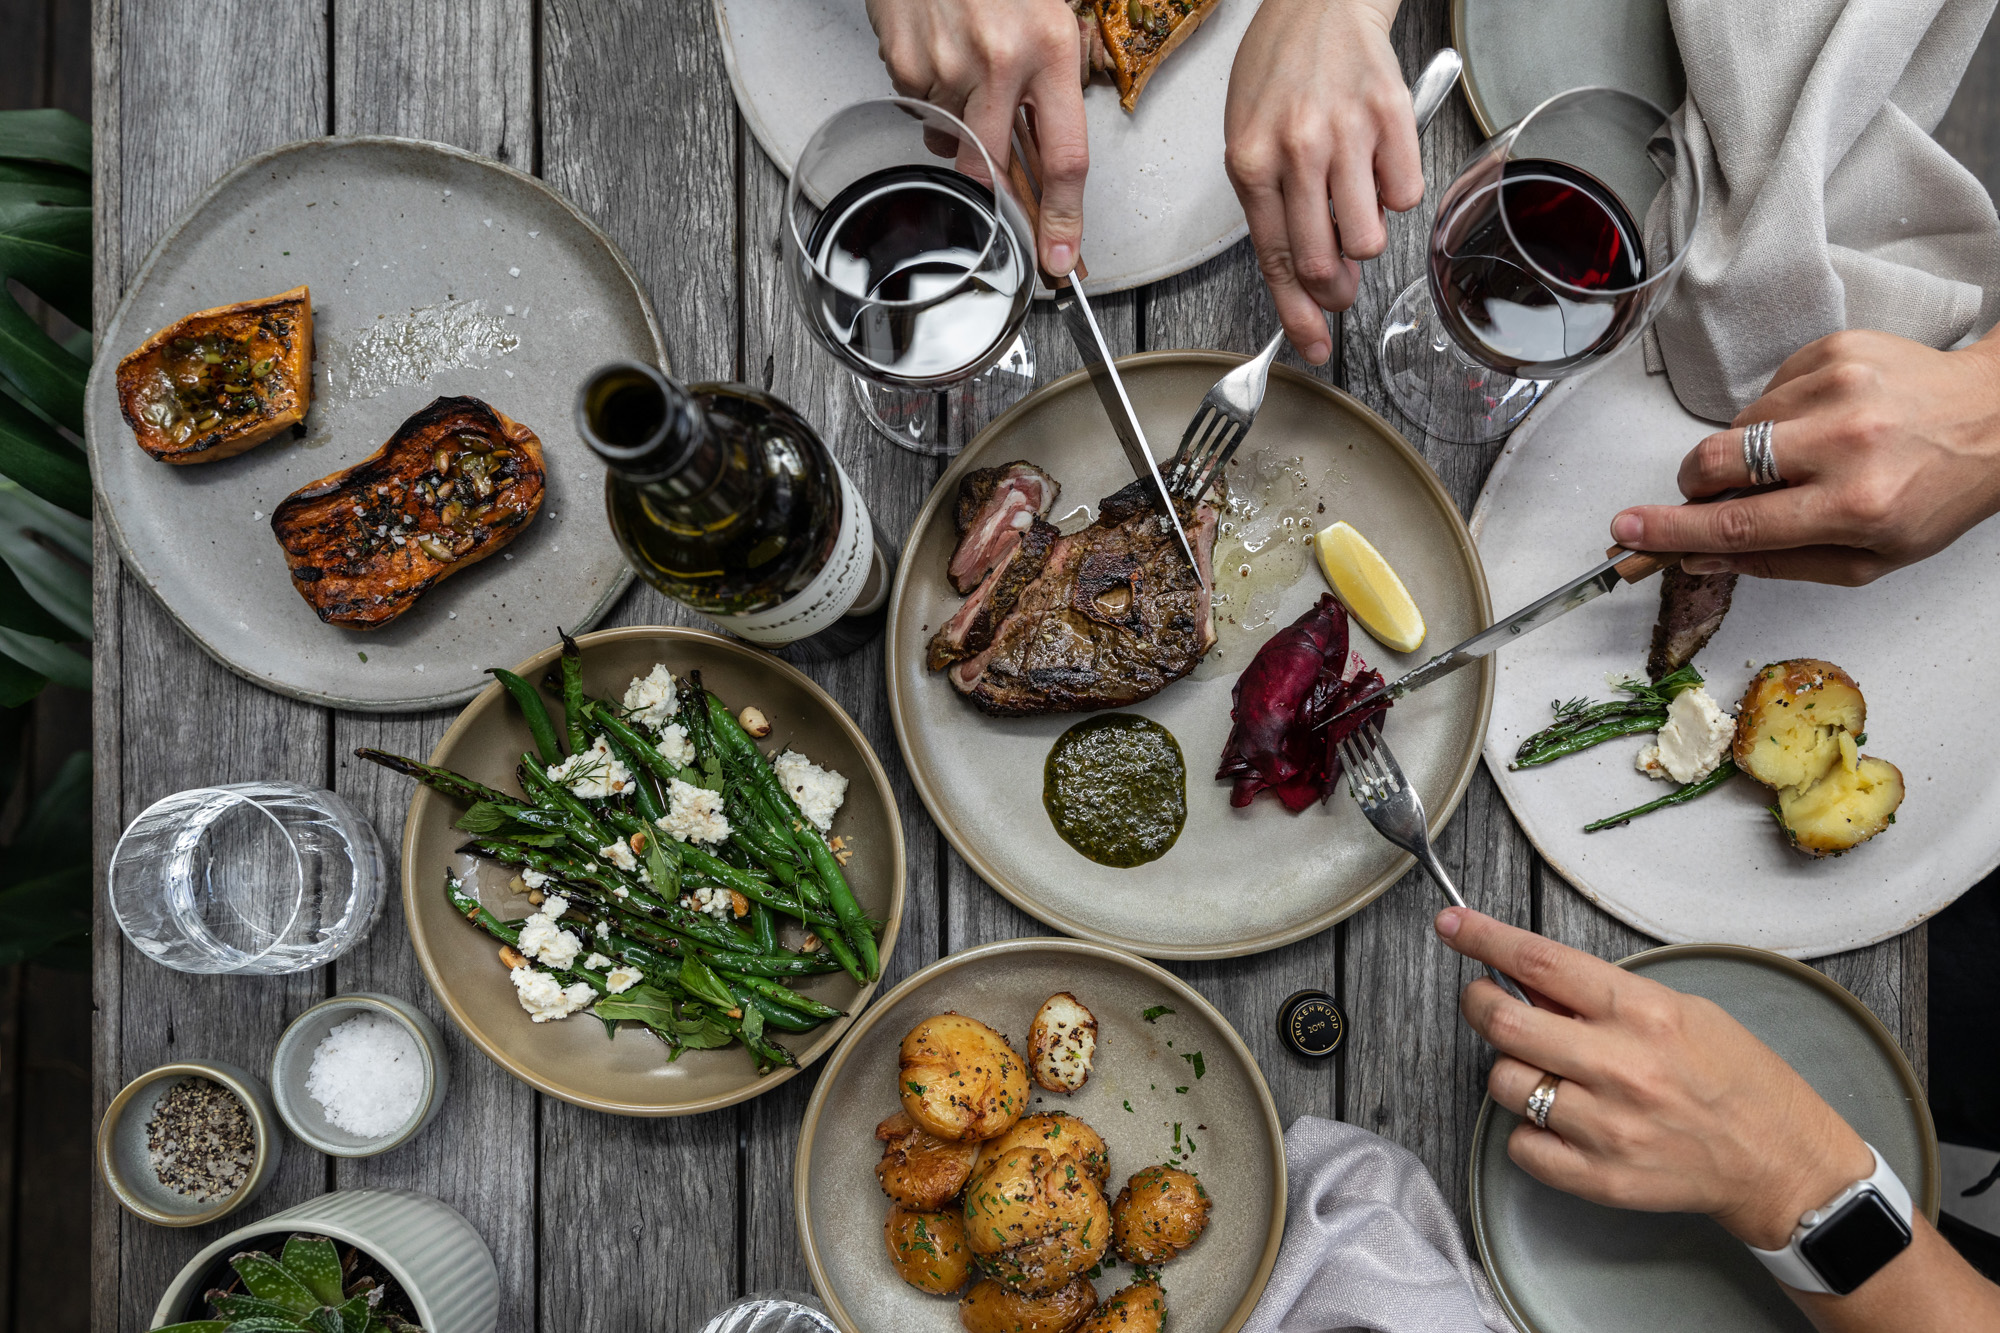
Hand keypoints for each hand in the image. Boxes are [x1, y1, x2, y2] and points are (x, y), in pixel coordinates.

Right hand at [865, 0, 1089, 273]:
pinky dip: (929, 95)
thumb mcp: (1051, 16)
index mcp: (1051, 48)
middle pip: (992, 169)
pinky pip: (919, 108)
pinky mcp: (904, 62)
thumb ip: (1051, 85)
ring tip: (964, 70)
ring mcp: (946, 63)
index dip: (1064, 219)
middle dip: (992, 187)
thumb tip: (1043, 160)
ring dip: (959, 126)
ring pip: (951, 139)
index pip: (1065, 157)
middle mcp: (1001, 61)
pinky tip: (938, 52)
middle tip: (999, 183)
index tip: (1061, 258)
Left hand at [1223, 0, 1422, 363]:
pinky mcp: (1393, 117)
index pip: (1275, 260)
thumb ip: (1275, 213)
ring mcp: (1347, 133)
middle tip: (1340, 286)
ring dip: (1365, 240)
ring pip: (1369, 239)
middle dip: (1334, 291)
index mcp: (1250, 162)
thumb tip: (1310, 281)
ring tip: (1353, 204)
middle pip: (1323, 262)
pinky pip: (1407, 196)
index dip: (1296, 315)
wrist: (1320, 4)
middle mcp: (1297, 149)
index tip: (1311, 347)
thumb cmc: (1279, 75)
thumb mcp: (1249, 142)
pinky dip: (1396, 196)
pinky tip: (1376, 166)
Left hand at [1435, 907, 1871, 1249]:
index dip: (1483, 938)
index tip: (1452, 924)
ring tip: (1545, 1069)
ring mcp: (1608, 1126)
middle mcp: (1620, 1067)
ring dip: (1510, 1069)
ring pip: (1505, 1083)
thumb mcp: (1682, 1009)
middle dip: (1479, 1002)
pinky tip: (1558, 1119)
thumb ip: (1603, 996)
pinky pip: (1521, 1145)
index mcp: (1642, 1013)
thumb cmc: (1736, 1079)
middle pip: (1504, 1022)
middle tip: (1485, 999)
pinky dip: (1526, 1130)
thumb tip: (1532, 980)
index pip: (1539, 962)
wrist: (1782, 1162)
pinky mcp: (1601, 1177)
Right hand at [1609, 329, 1999, 584]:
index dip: (1672, 530)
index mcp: (1857, 504)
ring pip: (1740, 425)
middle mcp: (1847, 442)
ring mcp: (1840, 387)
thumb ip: (1780, 561)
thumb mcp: (1871, 557)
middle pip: (1719, 461)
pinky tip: (1820, 421)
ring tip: (1802, 456)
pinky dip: (1779, 414)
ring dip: (1750, 450)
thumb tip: (1702, 556)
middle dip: (1697, 483)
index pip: (1738, 524)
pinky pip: (1768, 391)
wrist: (1998, 416)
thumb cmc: (1937, 491)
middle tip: (1712, 493)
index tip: (1628, 531)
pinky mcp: (1835, 349)